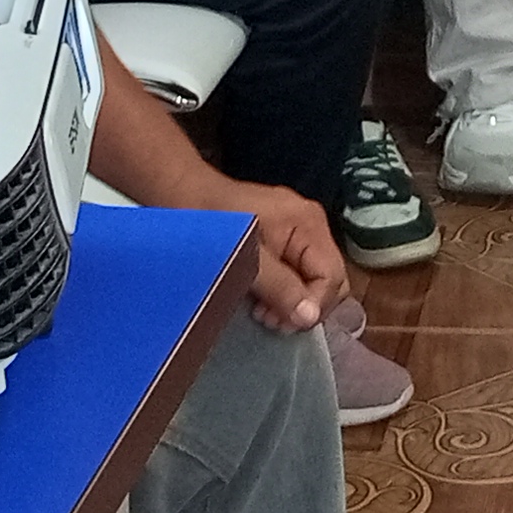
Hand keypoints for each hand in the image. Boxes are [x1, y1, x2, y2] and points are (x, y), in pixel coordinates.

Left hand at [217, 177, 346, 330]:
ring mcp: (298, 232)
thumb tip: (309, 318)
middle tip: (269, 319)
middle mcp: (310, 225)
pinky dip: (284, 293)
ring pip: (314, 281)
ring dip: (293, 303)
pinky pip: (297, 274)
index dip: (313, 305)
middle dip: (305, 307)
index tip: (278, 321)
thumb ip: (279, 286)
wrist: (180, 191)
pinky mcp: (283, 240)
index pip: (332, 276)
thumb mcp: (244, 257)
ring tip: (261, 312)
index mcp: (307, 223)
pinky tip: (260, 300)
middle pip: (330, 279)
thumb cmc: (209, 221)